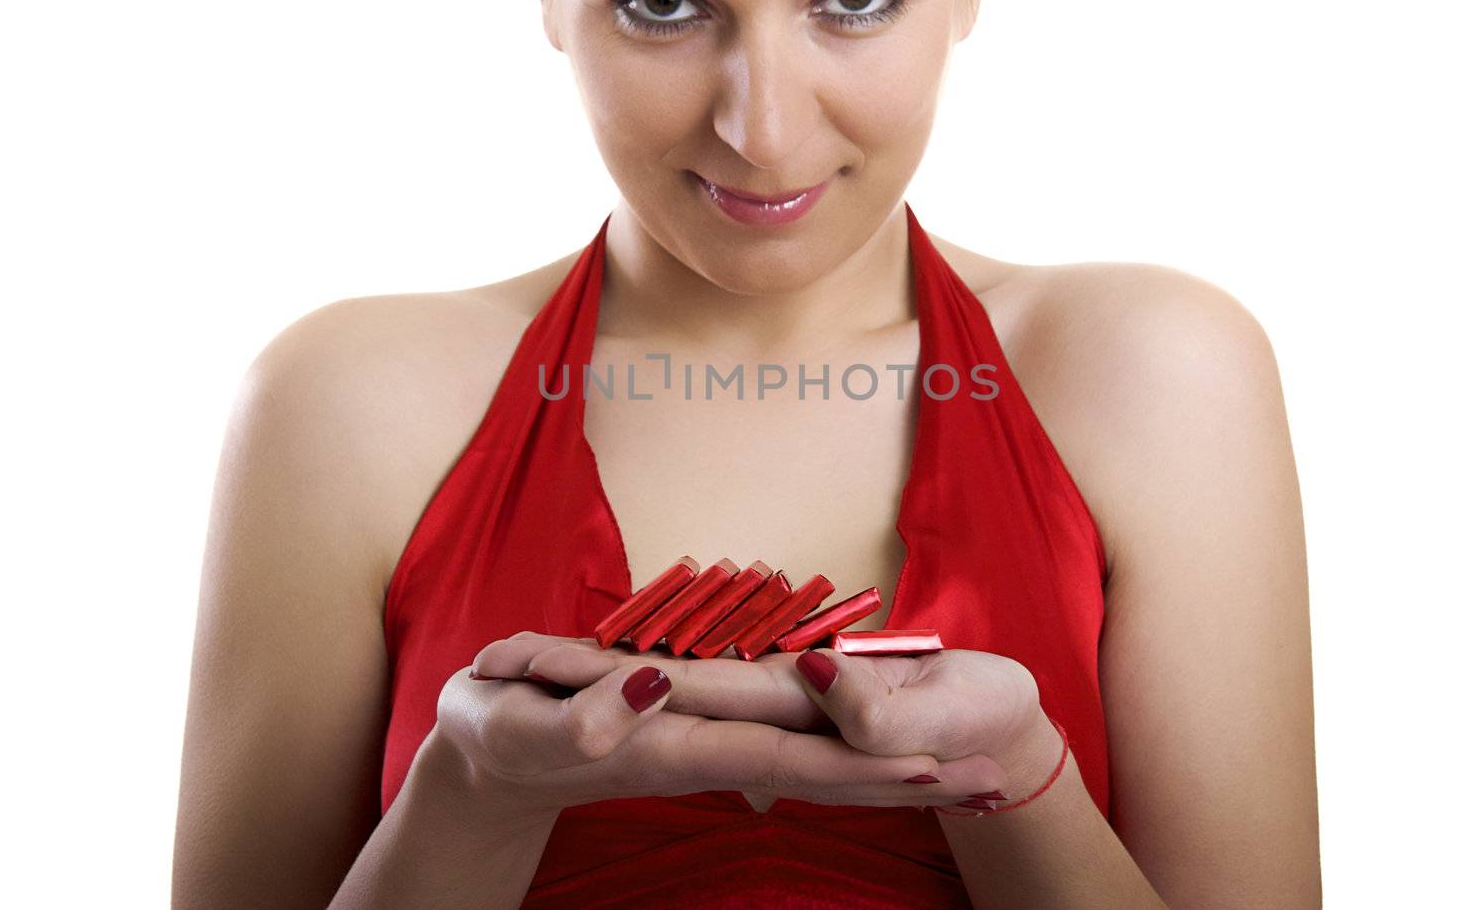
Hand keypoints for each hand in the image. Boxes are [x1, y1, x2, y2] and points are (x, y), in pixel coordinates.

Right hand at [476, 632, 1014, 810]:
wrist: (489, 763)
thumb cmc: (492, 734)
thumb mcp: (516, 717)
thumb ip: (578, 711)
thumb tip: (646, 692)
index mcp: (670, 747)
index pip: (779, 756)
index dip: (851, 761)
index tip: (925, 766)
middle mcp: (706, 756)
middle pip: (820, 774)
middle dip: (902, 783)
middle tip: (989, 786)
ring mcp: (711, 752)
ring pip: (815, 769)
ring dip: (891, 779)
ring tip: (970, 781)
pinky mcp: (706, 741)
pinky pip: (791, 758)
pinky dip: (849, 766)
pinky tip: (891, 769)